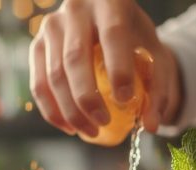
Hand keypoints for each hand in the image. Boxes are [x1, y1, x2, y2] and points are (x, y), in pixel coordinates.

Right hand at [29, 0, 180, 136]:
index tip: (126, 99)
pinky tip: (69, 127)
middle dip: (88, 98)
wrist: (110, 22)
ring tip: (91, 131)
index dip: (119, 68)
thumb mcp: (155, 57)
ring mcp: (51, 26)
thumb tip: (150, 125)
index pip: (113, 34)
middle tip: (103, 123)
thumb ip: (158, 89)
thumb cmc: (136, 41)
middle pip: (75, 58)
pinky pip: (39, 83)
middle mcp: (76, 9)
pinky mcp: (37, 45)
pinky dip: (52, 111)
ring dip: (70, 110)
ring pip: (54, 75)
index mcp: (110, 2)